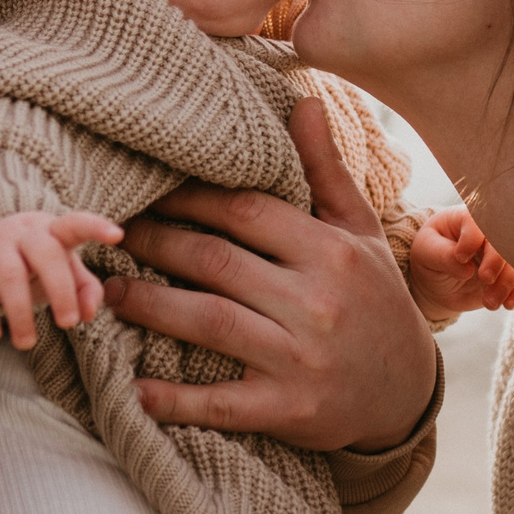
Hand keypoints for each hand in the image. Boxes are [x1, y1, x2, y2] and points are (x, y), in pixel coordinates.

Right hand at [0, 210, 119, 350]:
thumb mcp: (61, 268)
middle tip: (68, 325)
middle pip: (46, 254)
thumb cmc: (30, 261)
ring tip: (26, 343)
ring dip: (21, 314)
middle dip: (60, 290)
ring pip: (11, 275)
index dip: (96, 227)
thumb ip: (84, 288)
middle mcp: (24, 233)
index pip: (76, 224)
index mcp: (52, 231)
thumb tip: (89, 314)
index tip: (117, 235)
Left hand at [110, 98, 435, 451]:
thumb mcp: (360, 234)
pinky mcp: (289, 410)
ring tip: (105, 293)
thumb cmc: (376, 302)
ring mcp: (301, 358)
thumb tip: (304, 103)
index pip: (244, 210)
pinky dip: (172, 398)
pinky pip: (219, 403)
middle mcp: (316, 301)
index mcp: (331, 251)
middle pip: (215, 261)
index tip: (146, 191)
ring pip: (208, 322)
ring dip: (148, 305)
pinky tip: (133, 388)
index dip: (187, 198)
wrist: (408, 396)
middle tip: (110, 236)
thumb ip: (326, 171)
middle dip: (155, 244)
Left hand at [407, 205, 513, 321]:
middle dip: (498, 262)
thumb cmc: (430, 258)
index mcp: (467, 218)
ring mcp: (503, 254)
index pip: (477, 221)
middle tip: (485, 279)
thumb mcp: (426, 253)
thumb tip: (466, 267)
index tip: (461, 258)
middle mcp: (490, 233)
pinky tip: (508, 304)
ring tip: (489, 302)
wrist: (438, 282)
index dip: (472, 240)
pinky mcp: (511, 273)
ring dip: (507, 284)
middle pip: (505, 240)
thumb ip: (442, 255)